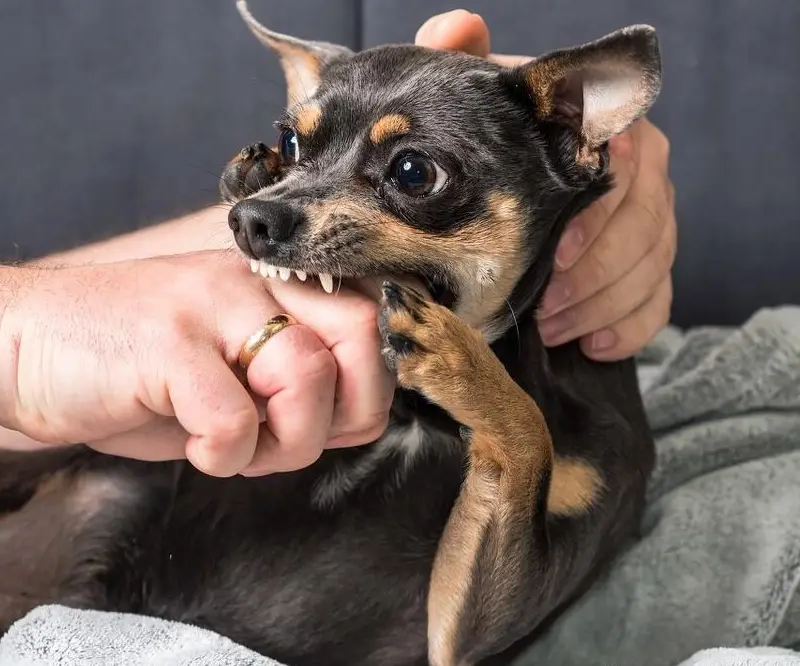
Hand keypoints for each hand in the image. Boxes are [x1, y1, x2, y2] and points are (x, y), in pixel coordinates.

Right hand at [0, 250, 391, 476]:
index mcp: (266, 282)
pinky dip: (221, 457)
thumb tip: (355, 418)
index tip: (321, 423)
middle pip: (362, 336)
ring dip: (281, 443)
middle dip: (342, 412)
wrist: (14, 344)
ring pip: (308, 378)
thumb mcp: (219, 364)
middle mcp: (247, 281)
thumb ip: (288, 381)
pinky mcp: (167, 344)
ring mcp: (207, 306)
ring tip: (229, 444)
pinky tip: (190, 445)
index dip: (362, 389)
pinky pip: (235, 422)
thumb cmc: (119, 365)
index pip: (369, 321)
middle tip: (286, 438)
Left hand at [415, 10, 676, 360]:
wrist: (500, 176)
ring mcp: (650, 220)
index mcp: (609, 132)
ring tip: (552, 328)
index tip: (556, 257)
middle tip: (546, 307)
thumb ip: (469, 62)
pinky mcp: (648, 265)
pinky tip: (589, 344)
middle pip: (647, 225)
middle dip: (596, 275)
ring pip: (653, 267)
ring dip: (602, 306)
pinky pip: (658, 301)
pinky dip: (628, 327)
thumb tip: (459, 27)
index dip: (596, 221)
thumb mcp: (477, 100)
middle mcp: (643, 171)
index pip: (627, 172)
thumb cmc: (492, 137)